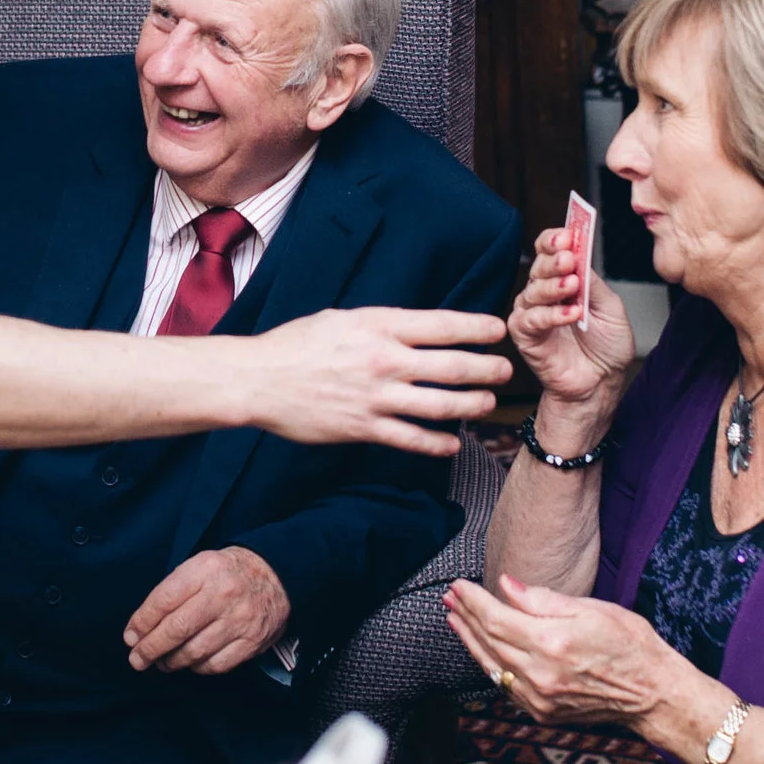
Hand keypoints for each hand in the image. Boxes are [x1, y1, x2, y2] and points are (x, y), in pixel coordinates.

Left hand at [125, 547, 290, 673]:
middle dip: (150, 649)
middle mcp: (222, 595)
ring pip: (194, 652)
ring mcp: (239, 620)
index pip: (164, 600)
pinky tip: (189, 662)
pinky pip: (216, 665)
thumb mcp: (199, 565)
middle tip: (137, 659)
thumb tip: (142, 626)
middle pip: (177, 630)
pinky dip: (197, 668)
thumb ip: (173, 591)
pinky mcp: (252, 642)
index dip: (142, 623)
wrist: (278, 574)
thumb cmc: (228, 572)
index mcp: (204, 570)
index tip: (130, 637)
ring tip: (161, 662)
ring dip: (171, 661)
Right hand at [247, 307, 513, 457]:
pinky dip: (438, 444)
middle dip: (488, 369)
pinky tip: (451, 444)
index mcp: (379, 325)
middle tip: (505, 370)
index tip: (498, 330)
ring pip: (443, 405)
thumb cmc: (295, 344)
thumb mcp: (342, 318)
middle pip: (455, 366)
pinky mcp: (364, 428)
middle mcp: (384, 360)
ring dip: (473, 406)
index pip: (444, 325)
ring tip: (487, 405)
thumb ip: (381, 325)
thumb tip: (416, 330)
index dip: (478, 328)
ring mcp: (376, 397)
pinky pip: (412, 439)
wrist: (257, 379)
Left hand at [442, 574, 718, 741]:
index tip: (459, 585)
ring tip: (454, 619)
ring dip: (469, 640)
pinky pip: (504, 685)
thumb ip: (543, 599)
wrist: (652, 692)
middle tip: (450, 597)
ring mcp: (539, 697)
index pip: (497, 618)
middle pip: (488, 641)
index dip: (474, 600)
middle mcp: (540, 673)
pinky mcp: (541, 712)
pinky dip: (488, 664)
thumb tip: (506, 584)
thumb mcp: (592, 609)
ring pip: (490, 665)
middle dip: (465, 616)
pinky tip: (480, 649)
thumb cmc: (630, 644)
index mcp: (552, 643)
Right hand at [508, 227, 634, 409]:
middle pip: (539, 266)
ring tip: (572, 286)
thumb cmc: (605, 347)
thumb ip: (593, 283)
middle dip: (553, 260)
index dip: (555, 240)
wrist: (601, 383)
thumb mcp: (610, 308)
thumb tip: (580, 255)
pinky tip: (570, 314)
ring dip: (553, 286)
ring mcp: (532, 314)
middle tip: (568, 259)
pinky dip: (550, 315)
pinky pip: (530, 320)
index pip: (550, 251)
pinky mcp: (525, 336)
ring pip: (532, 291)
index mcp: (564, 281)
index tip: (568, 235)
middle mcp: (544, 294)